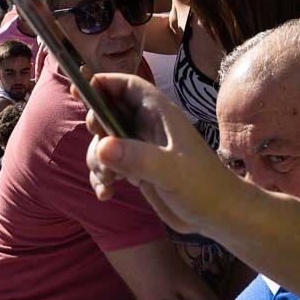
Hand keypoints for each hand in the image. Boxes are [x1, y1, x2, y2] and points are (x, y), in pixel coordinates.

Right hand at [77, 73, 236, 234]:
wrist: (218, 216)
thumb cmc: (205, 188)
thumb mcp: (173, 172)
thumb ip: (139, 157)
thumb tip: (102, 145)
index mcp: (159, 115)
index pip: (128, 86)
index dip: (104, 82)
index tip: (81, 89)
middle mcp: (147, 127)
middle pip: (107, 113)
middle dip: (96, 130)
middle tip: (102, 151)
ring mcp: (141, 149)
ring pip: (103, 143)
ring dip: (97, 161)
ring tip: (109, 182)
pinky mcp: (137, 169)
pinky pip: (108, 166)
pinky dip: (102, 178)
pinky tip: (107, 194)